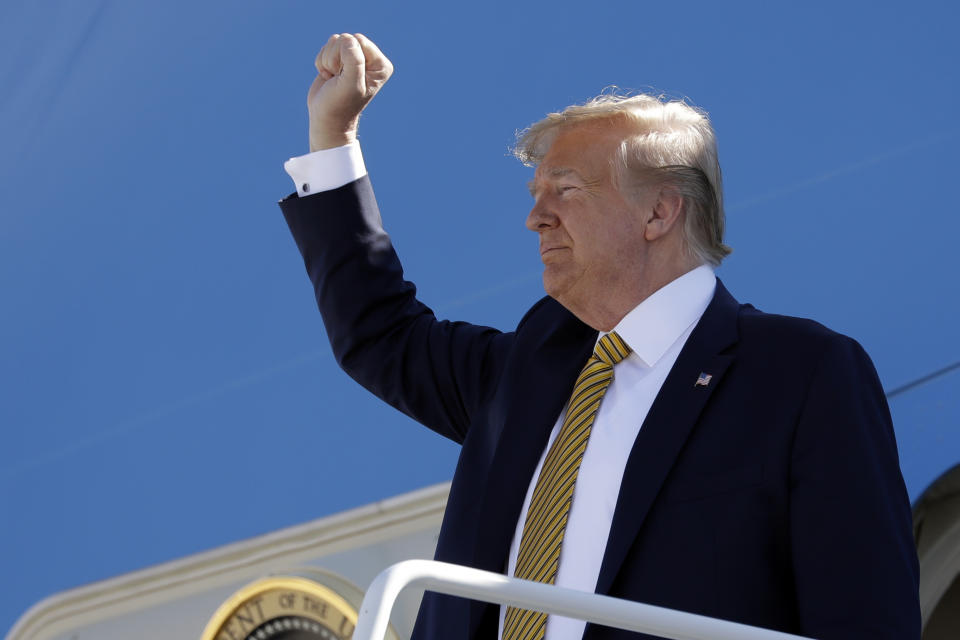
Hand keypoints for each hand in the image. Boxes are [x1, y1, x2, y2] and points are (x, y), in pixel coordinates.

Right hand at [308, 33, 393, 150]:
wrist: (326, 120)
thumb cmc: (340, 104)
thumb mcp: (351, 83)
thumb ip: (354, 58)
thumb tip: (348, 39)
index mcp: (380, 65)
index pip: (358, 41)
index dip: (345, 56)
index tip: (346, 77)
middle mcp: (369, 59)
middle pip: (346, 39)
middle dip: (335, 57)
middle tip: (338, 78)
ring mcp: (353, 59)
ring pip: (334, 41)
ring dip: (328, 60)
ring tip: (333, 78)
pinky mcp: (339, 59)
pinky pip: (326, 47)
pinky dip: (322, 62)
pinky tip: (328, 77)